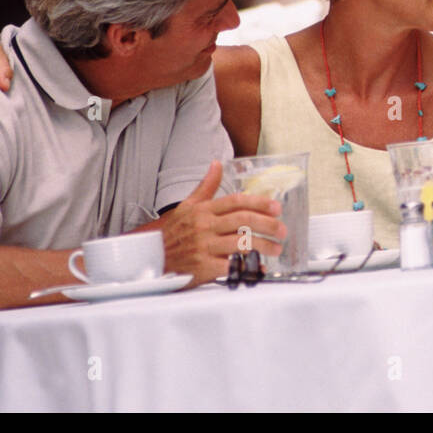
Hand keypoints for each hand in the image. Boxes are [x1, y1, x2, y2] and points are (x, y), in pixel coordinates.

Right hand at [156, 162, 287, 285]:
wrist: (150, 259)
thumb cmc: (172, 233)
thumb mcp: (187, 206)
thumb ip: (206, 186)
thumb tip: (216, 164)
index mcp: (203, 210)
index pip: (237, 202)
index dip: (260, 203)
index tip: (276, 207)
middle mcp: (204, 226)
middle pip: (243, 221)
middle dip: (268, 224)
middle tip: (282, 229)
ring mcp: (204, 247)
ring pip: (241, 243)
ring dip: (263, 246)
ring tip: (276, 248)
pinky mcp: (203, 267)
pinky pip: (232, 266)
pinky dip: (248, 267)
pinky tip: (259, 267)